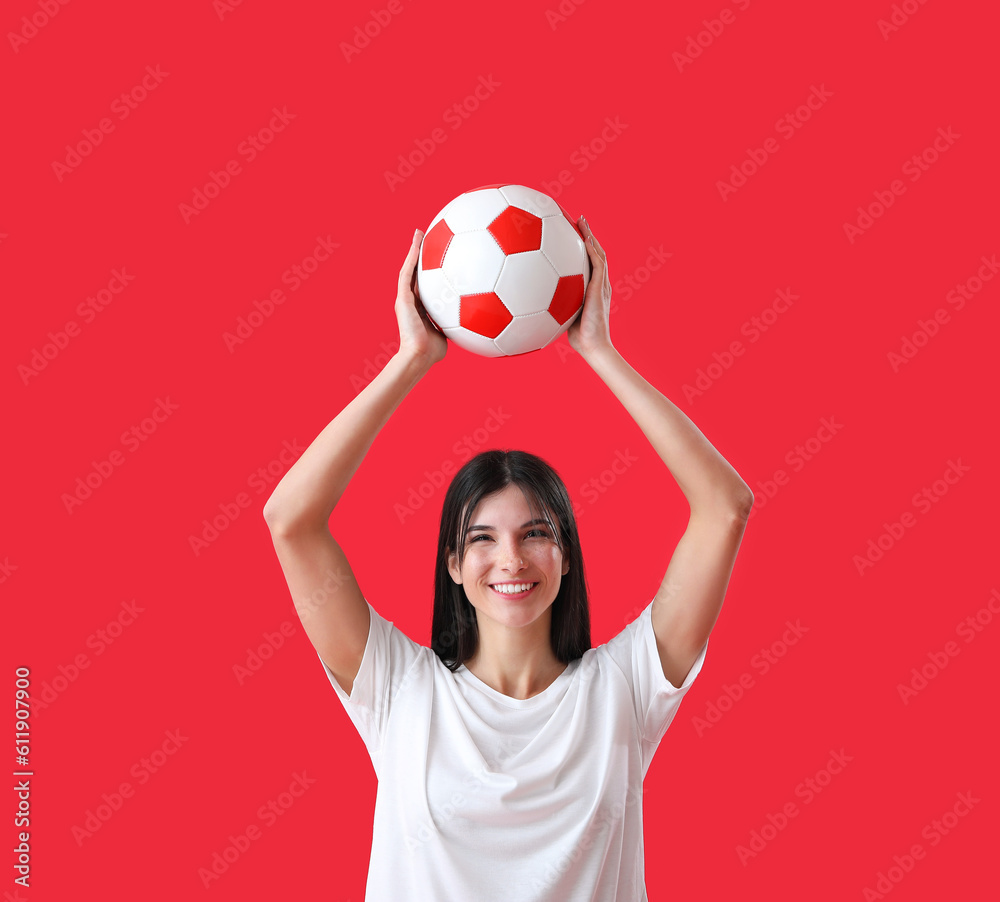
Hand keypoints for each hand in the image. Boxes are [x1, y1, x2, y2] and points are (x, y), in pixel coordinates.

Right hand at [395, 229, 446, 366]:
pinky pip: (407, 273)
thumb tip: (474, 318)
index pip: (428, 285)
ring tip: (419, 232)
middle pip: (417, 272)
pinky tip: (417, 243)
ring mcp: (405, 298)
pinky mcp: (402, 297)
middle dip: (422, 255)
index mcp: (422, 308)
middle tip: (428, 237)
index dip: (432, 270)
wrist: (419, 356)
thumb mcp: (449, 333)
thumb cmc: (433, 352)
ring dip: (414, 250)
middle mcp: (412, 300)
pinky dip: (412, 257)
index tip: (440, 256)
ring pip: (410, 269)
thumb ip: (457, 323)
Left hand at [566, 217, 614, 357]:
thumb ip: (552, 305)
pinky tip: (584, 238)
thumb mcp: (561, 317)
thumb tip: (532, 302)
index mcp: (591, 289)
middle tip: (578, 220)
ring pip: (598, 254)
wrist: (592, 346)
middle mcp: (598, 284)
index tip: (570, 234)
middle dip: (587, 235)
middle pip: (594, 253)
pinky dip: (592, 249)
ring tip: (582, 220)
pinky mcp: (600, 288)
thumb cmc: (578, 337)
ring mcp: (602, 285)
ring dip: (590, 236)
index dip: (581, 248)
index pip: (587, 264)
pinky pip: (598, 264)